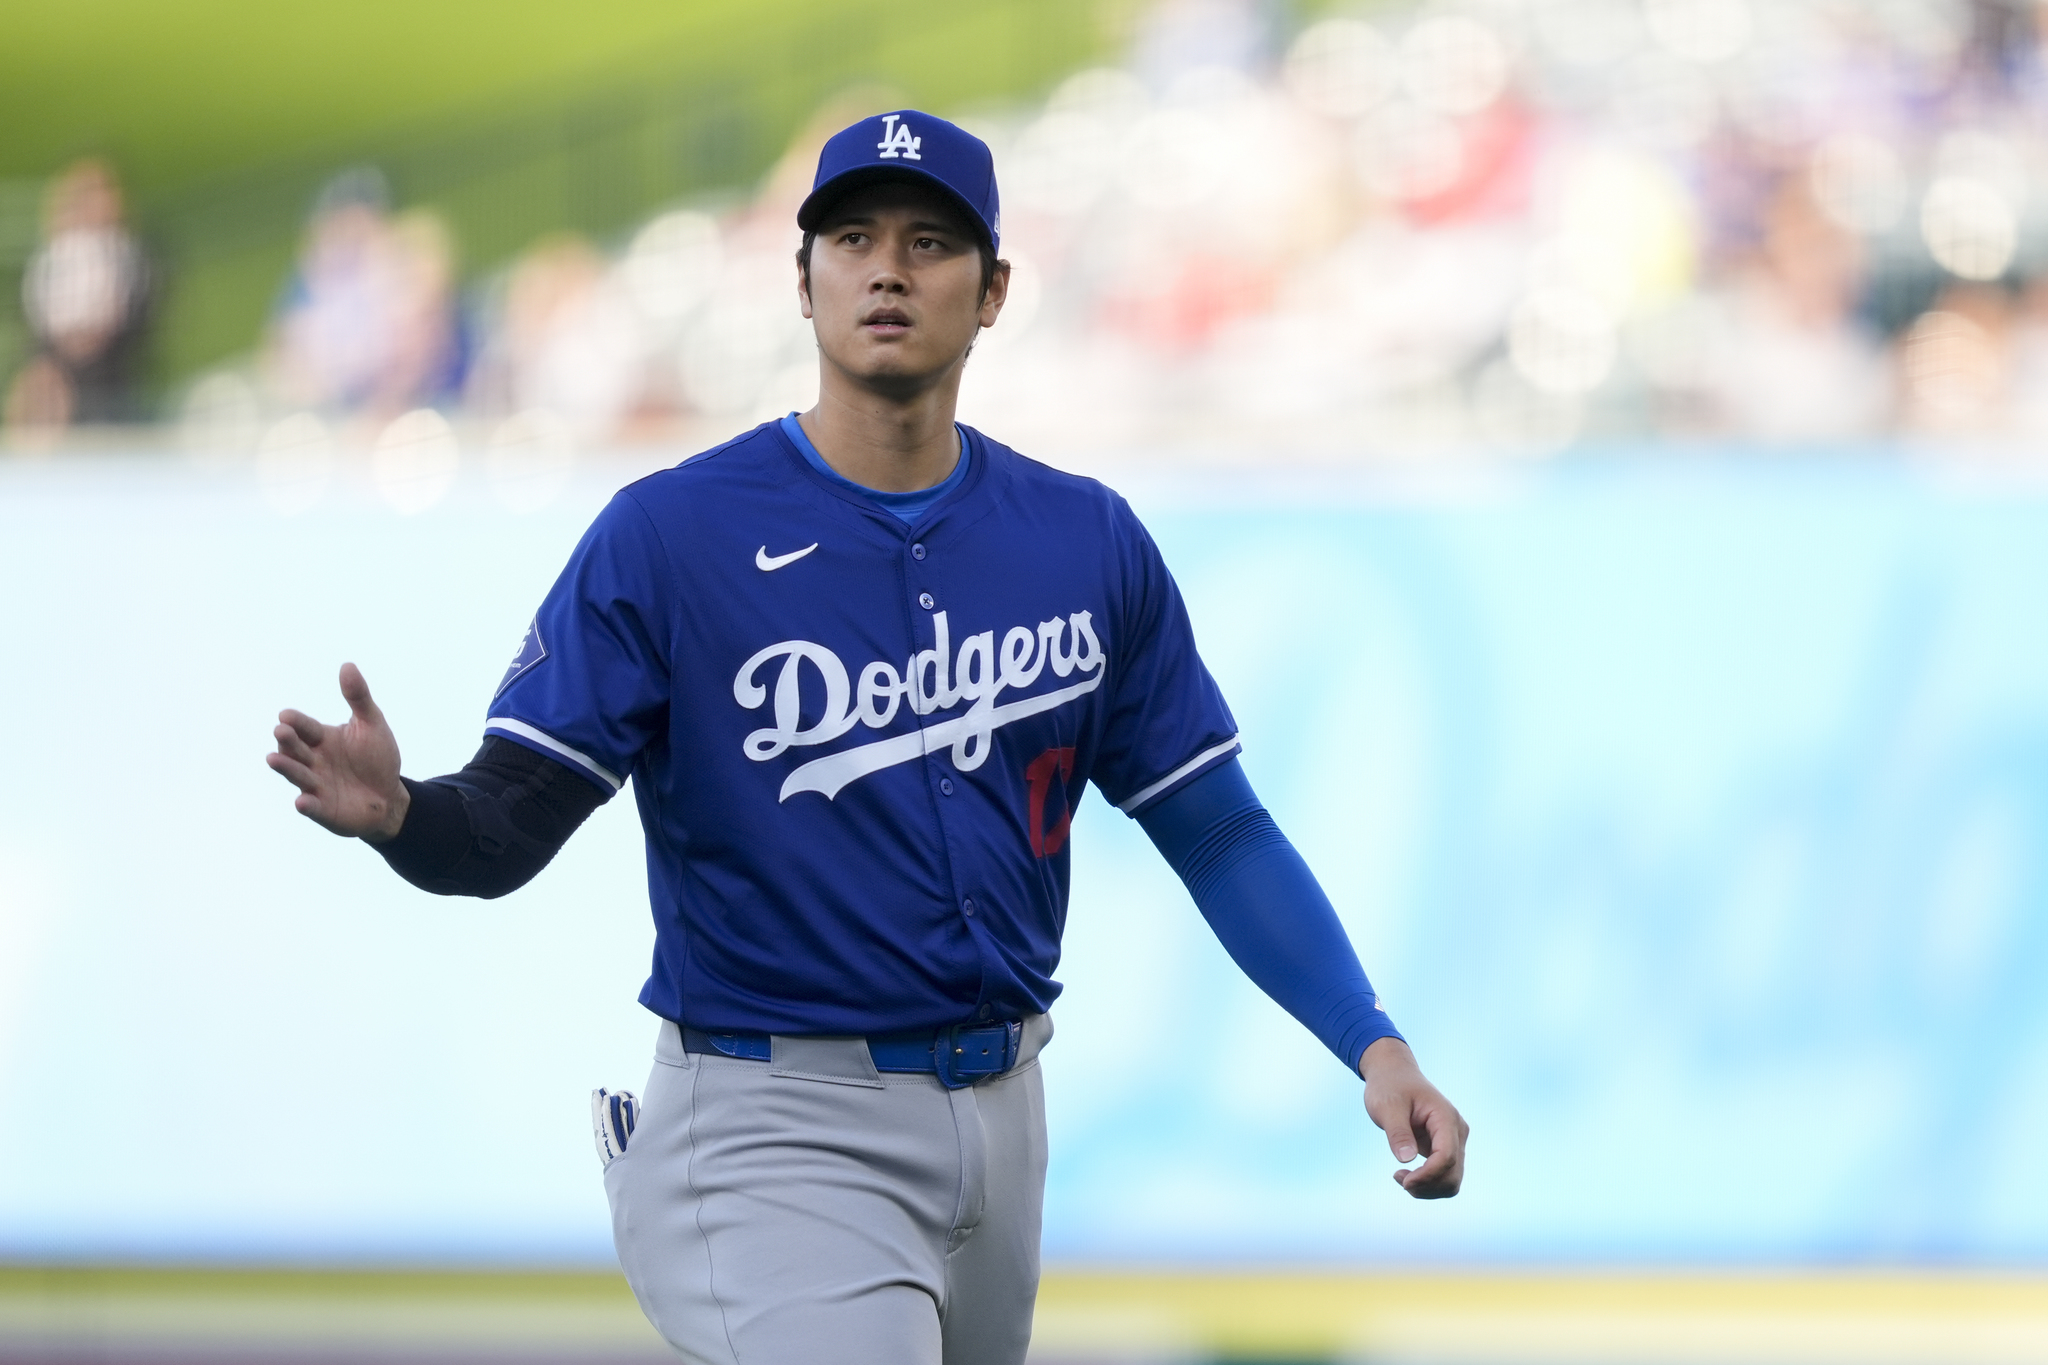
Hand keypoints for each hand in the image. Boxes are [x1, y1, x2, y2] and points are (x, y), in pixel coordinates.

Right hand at [266, 662, 410, 841]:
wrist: (390, 797)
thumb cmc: (377, 758)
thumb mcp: (372, 725)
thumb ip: (358, 698)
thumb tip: (347, 665)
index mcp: (321, 739)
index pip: (305, 727)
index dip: (296, 722)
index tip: (286, 715)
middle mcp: (312, 761)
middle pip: (295, 749)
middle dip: (288, 741)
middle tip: (281, 731)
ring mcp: (315, 785)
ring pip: (298, 775)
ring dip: (286, 768)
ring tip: (273, 759)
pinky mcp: (323, 809)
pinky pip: (313, 807)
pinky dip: (307, 804)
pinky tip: (303, 801)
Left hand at [1359, 1036, 1467, 1198]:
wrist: (1394, 1075)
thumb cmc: (1389, 1086)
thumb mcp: (1387, 1106)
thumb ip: (1398, 1132)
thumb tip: (1406, 1158)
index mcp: (1446, 1118)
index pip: (1446, 1157)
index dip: (1427, 1175)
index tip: (1403, 1180)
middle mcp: (1456, 1131)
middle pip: (1453, 1175)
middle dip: (1427, 1186)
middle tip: (1398, 1179)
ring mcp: (1453, 1141)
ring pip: (1452, 1181)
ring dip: (1428, 1189)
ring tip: (1401, 1178)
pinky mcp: (1445, 1149)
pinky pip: (1444, 1176)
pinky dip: (1428, 1184)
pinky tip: (1406, 1176)